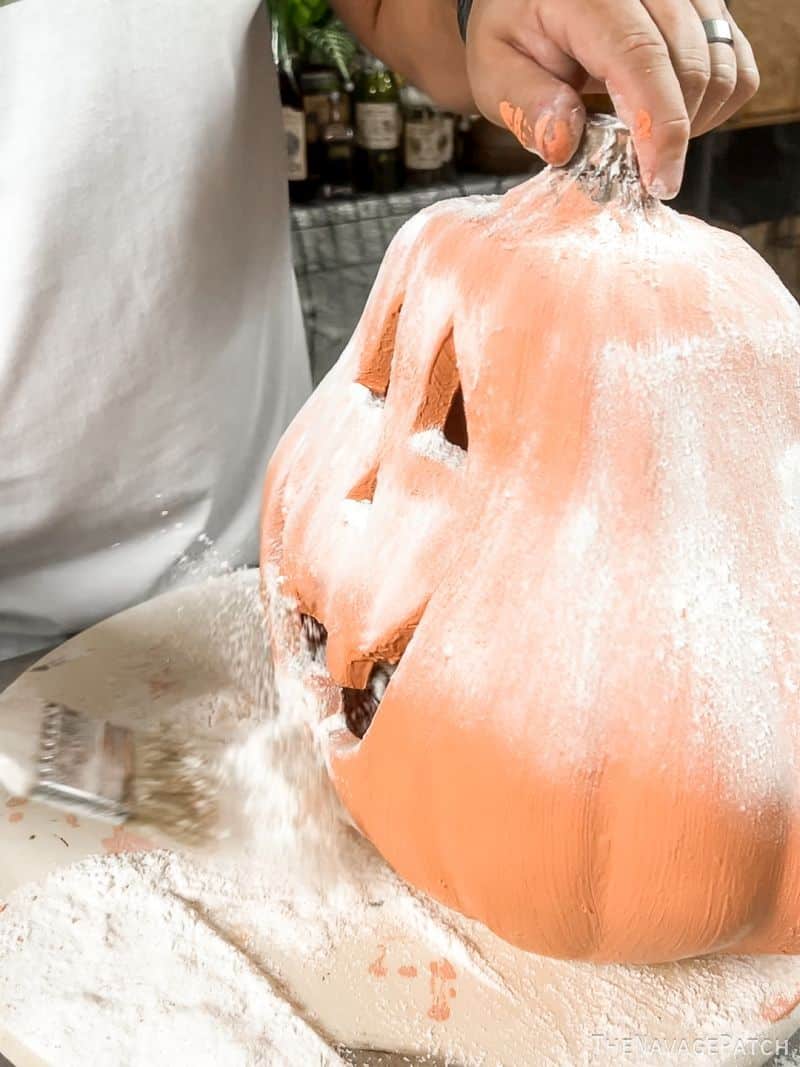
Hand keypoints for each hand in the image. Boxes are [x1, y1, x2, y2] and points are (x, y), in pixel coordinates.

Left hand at [463, 0, 759, 198]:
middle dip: (672, 134)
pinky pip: (736, 65)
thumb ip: (525, 105)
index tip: (658, 182)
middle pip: (693, 66)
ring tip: (645, 140)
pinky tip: (670, 117)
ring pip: (723, 66)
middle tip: (634, 170)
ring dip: (695, 121)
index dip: (658, 127)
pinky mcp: (704, 8)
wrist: (533, 2)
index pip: (642, 58)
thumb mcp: (495, 72)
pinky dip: (713, 104)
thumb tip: (563, 142)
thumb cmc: (514, 35)